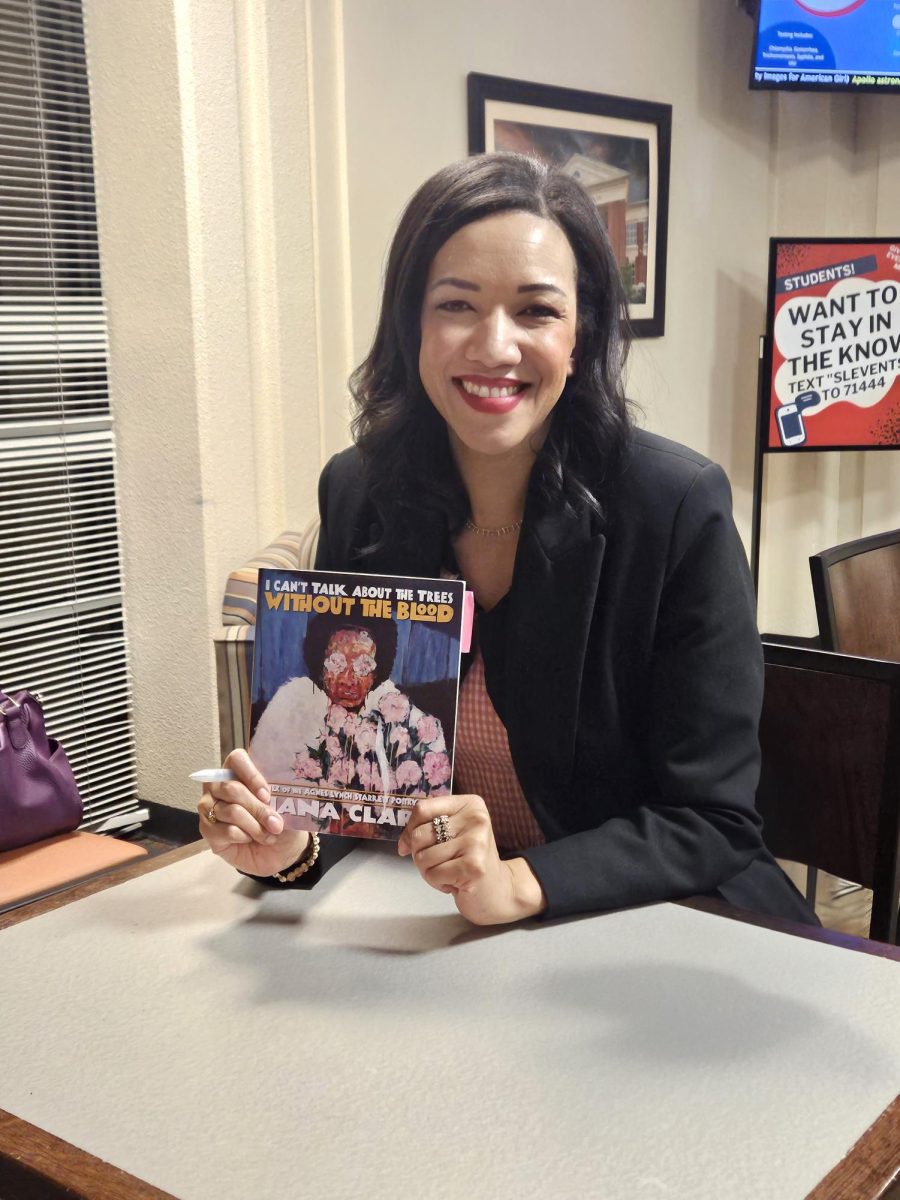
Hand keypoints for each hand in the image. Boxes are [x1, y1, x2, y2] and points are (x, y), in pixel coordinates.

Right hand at [197, 748, 308, 876]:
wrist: (281, 851)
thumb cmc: (280, 820)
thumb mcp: (284, 804)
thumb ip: (276, 793)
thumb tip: (270, 796)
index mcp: (238, 771)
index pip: (236, 759)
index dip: (251, 775)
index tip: (267, 795)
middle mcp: (218, 786)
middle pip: (232, 788)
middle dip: (258, 808)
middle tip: (276, 823)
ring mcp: (209, 807)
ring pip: (231, 812)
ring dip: (255, 826)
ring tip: (268, 836)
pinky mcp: (207, 830)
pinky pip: (226, 831)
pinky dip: (243, 837)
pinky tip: (250, 840)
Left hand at [397, 794, 545, 924]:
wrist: (497, 890)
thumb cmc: (468, 859)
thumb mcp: (450, 834)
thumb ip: (426, 829)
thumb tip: (403, 844)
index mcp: (470, 804)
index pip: (423, 808)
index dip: (409, 829)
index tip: (410, 844)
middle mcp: (476, 819)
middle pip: (420, 834)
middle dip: (419, 854)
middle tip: (439, 862)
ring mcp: (477, 842)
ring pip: (423, 857)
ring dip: (429, 871)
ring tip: (449, 872)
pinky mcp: (474, 866)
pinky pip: (433, 874)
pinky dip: (437, 883)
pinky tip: (455, 882)